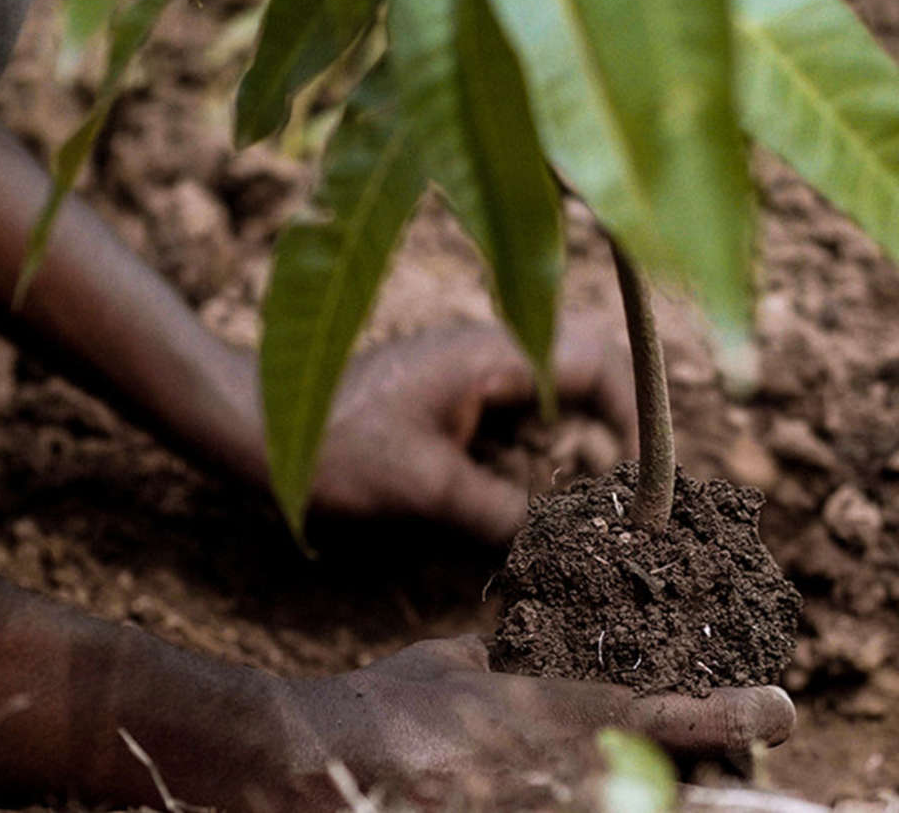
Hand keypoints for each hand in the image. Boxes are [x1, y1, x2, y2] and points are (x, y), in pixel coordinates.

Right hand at [283, 637, 794, 799]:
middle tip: (788, 796)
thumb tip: (554, 664)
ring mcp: (516, 807)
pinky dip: (588, 811)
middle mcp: (542, 764)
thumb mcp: (459, 670)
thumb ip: (517, 672)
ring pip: (617, 809)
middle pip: (655, 787)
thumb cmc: (387, 708)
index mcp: (541, 709)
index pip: (652, 709)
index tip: (781, 710)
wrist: (307, 757)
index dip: (723, 713)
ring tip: (720, 796)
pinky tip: (596, 803)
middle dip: (720, 794)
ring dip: (656, 801)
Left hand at [311, 319, 637, 543]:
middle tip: (630, 490)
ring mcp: (472, 370)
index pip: (599, 364)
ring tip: (595, 500)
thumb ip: (502, 514)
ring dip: (582, 439)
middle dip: (619, 427)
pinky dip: (544, 448)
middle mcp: (490, 351)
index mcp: (493, 353)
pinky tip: (541, 496)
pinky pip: (522, 411)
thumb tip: (567, 548)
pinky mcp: (452, 395)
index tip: (642, 477)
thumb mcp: (425, 489)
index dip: (636, 417)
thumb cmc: (334, 446)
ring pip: (558, 392)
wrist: (255, 425)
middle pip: (589, 372)